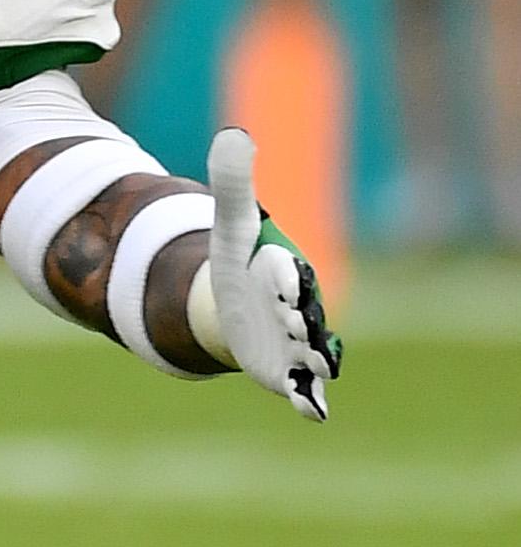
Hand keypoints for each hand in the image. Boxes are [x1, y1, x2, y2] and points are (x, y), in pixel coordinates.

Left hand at [196, 126, 340, 422]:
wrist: (240, 308)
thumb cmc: (242, 265)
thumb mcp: (231, 226)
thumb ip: (234, 184)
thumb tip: (235, 133)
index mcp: (287, 271)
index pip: (289, 271)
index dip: (284, 273)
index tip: (278, 269)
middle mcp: (301, 309)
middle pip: (305, 315)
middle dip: (299, 318)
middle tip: (292, 321)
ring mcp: (298, 343)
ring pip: (311, 353)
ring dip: (310, 359)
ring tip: (311, 368)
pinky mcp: (290, 373)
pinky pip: (306, 390)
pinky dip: (311, 401)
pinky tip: (314, 413)